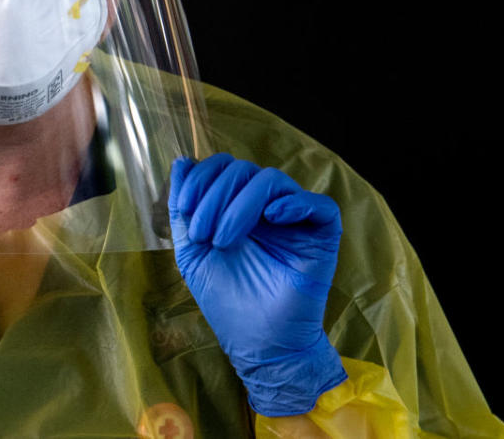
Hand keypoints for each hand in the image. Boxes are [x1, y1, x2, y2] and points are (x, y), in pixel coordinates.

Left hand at [168, 153, 346, 416]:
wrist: (257, 341)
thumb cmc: (226, 299)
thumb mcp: (191, 251)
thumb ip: (182, 209)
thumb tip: (181, 162)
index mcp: (237, 206)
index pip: (223, 167)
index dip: (201, 177)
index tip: (185, 208)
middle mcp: (266, 206)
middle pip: (242, 169)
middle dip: (214, 195)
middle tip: (203, 234)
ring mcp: (294, 219)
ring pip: (271, 179)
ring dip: (239, 204)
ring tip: (224, 240)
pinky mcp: (322, 235)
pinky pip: (318, 204)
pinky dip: (293, 203)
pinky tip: (272, 219)